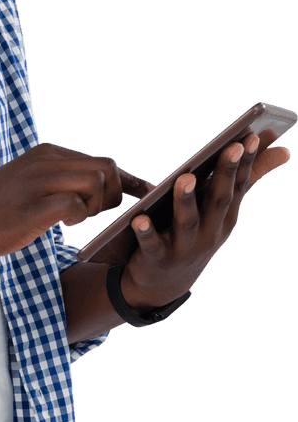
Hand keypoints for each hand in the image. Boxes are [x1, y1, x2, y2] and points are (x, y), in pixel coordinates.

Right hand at [0, 143, 150, 261]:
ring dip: (95, 207)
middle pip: (107, 168)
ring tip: (73, 218)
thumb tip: (90, 189)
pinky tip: (62, 224)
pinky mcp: (34, 206)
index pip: (100, 160)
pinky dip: (78, 217)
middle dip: (114, 194)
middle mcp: (46, 161)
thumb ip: (56, 180)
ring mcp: (40, 182)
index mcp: (46, 154)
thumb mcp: (26, 183)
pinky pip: (76, 206)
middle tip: (96, 213)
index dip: (126, 179)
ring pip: (97, 184)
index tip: (143, 191)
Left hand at [120, 131, 290, 310]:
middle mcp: (210, 233)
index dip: (245, 162)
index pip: (238, 186)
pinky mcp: (158, 259)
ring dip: (186, 200)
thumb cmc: (196, 234)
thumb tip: (285, 150)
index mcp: (225, 217)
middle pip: (218, 200)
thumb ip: (249, 178)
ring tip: (184, 177)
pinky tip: (139, 219)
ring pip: (187, 222)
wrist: (166, 284)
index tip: (252, 138)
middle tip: (231, 147)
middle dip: (225, 173)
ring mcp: (185, 248)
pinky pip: (152, 245)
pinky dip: (146, 233)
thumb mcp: (221, 210)